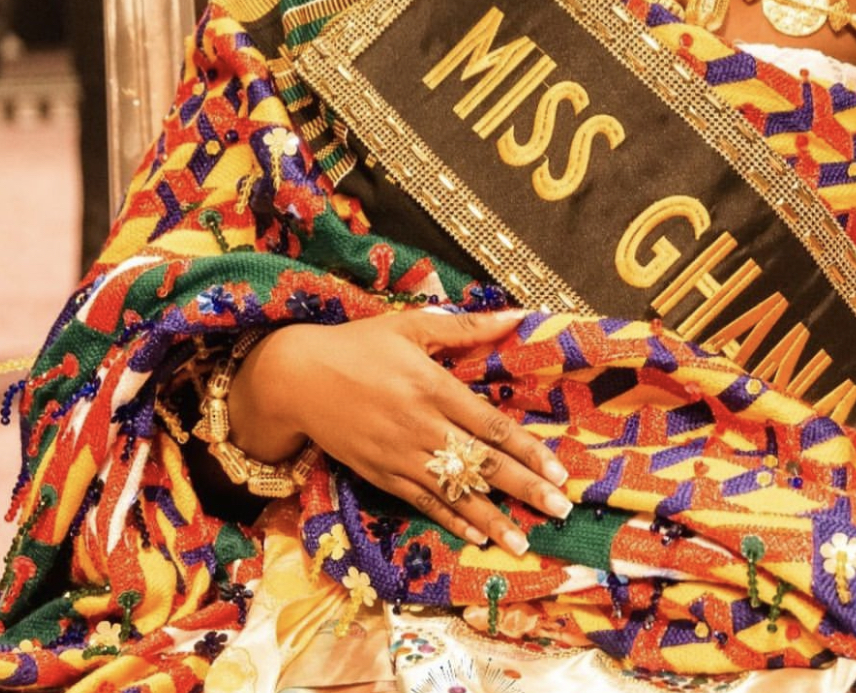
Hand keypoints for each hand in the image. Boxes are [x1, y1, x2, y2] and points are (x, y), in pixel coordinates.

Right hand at [231, 309, 571, 553]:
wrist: (296, 379)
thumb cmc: (357, 345)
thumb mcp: (410, 326)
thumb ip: (466, 326)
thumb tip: (515, 315)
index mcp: (432, 387)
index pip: (489, 425)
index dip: (526, 450)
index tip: (559, 470)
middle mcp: (420, 426)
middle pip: (480, 464)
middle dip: (523, 488)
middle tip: (560, 509)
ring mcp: (399, 455)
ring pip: (454, 492)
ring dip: (492, 518)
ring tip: (524, 540)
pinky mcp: (380, 474)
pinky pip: (422, 502)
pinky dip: (450, 519)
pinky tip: (477, 535)